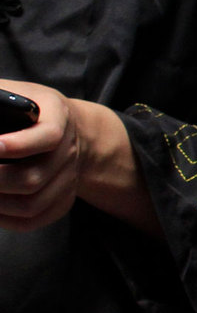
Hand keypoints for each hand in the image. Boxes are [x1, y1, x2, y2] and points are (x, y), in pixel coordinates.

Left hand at [0, 81, 80, 229]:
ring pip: (32, 204)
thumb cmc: (31, 109)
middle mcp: (69, 151)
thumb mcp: (15, 92)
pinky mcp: (63, 198)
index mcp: (59, 117)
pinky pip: (36, 219)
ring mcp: (68, 178)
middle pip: (33, 179)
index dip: (17, 145)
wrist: (74, 130)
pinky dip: (7, 220)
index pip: (48, 136)